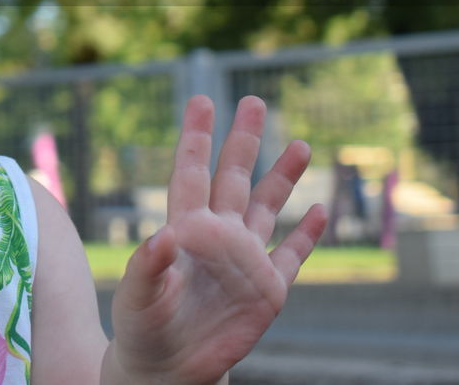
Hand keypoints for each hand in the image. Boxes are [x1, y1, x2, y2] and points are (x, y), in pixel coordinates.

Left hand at [107, 95, 326, 384]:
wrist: (167, 367)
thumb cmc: (142, 326)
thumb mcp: (138, 296)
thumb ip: (148, 266)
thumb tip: (163, 236)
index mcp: (184, 228)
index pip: (191, 173)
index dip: (196, 137)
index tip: (201, 100)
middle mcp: (217, 235)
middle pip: (234, 177)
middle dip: (244, 140)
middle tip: (254, 101)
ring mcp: (244, 260)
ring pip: (268, 208)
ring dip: (283, 178)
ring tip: (301, 144)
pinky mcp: (267, 291)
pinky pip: (291, 256)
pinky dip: (307, 235)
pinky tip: (321, 211)